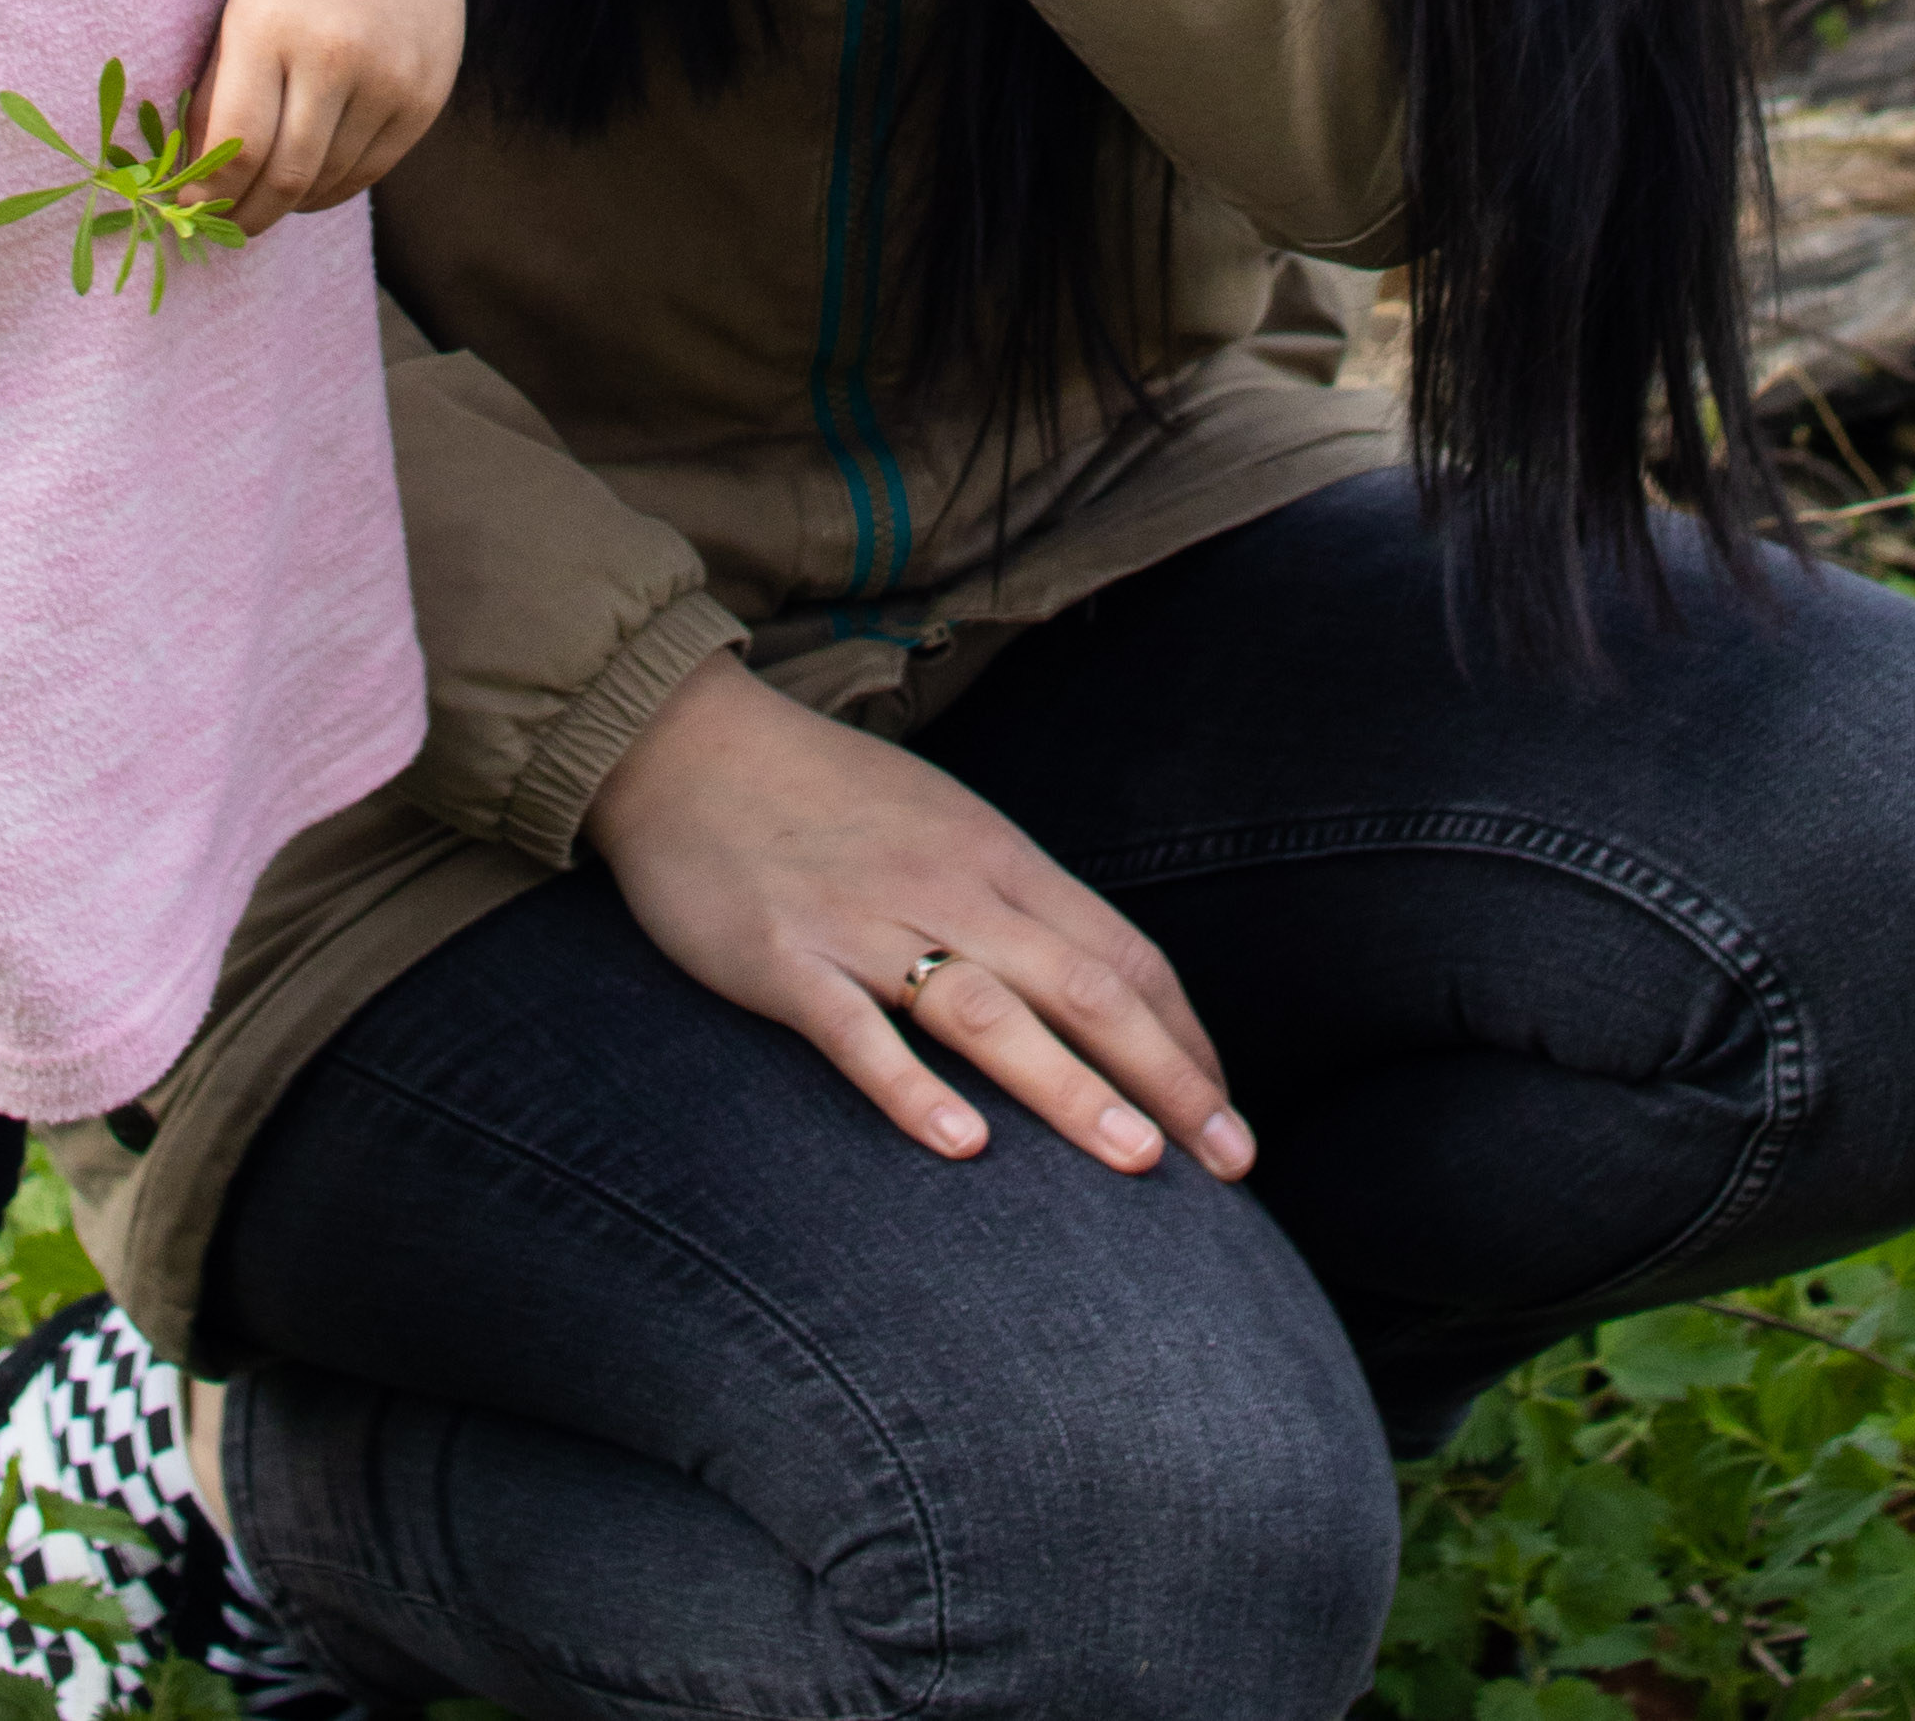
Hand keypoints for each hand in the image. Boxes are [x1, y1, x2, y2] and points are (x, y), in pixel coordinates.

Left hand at [191, 0, 466, 237]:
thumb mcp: (238, 13)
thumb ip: (215, 97)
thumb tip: (197, 182)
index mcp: (268, 28)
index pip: (236, 149)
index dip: (209, 196)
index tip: (191, 210)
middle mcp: (335, 55)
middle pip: (284, 177)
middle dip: (246, 215)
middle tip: (226, 227)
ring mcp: (389, 78)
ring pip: (329, 182)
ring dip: (290, 203)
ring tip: (266, 200)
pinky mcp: (427, 96)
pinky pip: (373, 170)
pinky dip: (334, 187)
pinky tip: (311, 181)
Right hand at [582, 650, 1251, 1180]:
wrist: (684, 745)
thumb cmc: (823, 796)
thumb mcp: (940, 826)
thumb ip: (1011, 902)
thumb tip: (1094, 990)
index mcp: (995, 856)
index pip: (1122, 954)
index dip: (1185, 1040)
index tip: (1227, 1118)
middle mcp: (947, 887)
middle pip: (1082, 986)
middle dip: (1167, 1078)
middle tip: (1229, 1168)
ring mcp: (864, 923)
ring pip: (987, 1011)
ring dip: (1069, 1088)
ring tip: (1135, 1162)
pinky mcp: (784, 959)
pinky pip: (856, 1030)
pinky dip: (910, 1087)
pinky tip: (959, 1147)